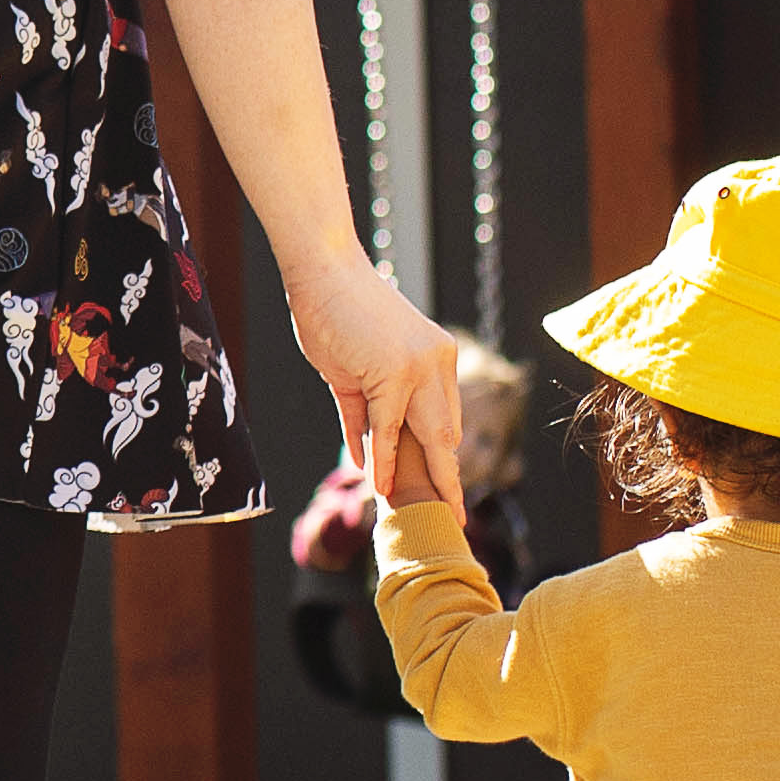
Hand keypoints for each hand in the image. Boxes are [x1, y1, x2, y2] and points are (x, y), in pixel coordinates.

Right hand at [286, 256, 461, 521]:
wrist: (325, 270)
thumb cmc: (338, 311)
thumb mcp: (358, 366)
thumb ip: (365, 410)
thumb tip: (365, 453)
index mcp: (437, 359)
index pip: (443, 417)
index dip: (442, 454)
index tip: (449, 484)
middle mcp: (435, 364)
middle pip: (443, 433)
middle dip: (448, 476)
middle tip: (455, 511)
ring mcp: (415, 369)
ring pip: (420, 435)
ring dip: (417, 477)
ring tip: (425, 511)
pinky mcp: (390, 374)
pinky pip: (384, 427)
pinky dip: (380, 458)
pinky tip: (378, 484)